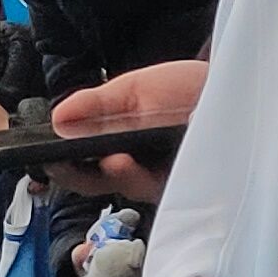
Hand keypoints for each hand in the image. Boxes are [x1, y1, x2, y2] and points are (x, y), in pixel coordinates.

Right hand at [48, 60, 203, 205]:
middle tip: (68, 163)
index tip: (49, 156)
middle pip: (98, 184)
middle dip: (80, 176)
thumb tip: (57, 118)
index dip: (62, 165)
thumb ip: (96, 105)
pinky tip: (150, 157)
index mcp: (114, 146)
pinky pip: (167, 188)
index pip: (80, 166)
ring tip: (115, 160)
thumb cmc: (181, 92)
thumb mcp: (134, 90)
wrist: (228, 88)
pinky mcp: (188, 185)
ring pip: (131, 188)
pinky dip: (156, 174)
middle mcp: (134, 169)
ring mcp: (160, 180)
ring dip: (121, 175)